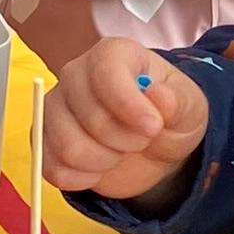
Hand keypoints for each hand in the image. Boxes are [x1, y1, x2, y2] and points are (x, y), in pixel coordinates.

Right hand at [43, 41, 206, 197]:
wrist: (153, 143)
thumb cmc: (168, 114)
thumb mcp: (189, 106)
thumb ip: (178, 101)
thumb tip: (158, 95)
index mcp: (112, 54)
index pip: (105, 73)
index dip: (128, 105)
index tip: (153, 128)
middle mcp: (75, 75)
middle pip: (89, 117)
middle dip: (124, 141)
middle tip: (142, 140)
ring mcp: (54, 108)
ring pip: (68, 148)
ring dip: (104, 161)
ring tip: (121, 153)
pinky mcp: (44, 140)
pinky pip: (53, 169)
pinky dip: (83, 178)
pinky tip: (101, 167)